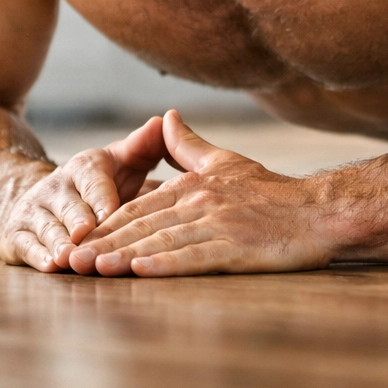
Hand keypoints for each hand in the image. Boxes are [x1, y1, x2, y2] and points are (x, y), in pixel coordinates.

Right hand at [0, 117, 167, 271]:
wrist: (43, 199)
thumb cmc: (99, 184)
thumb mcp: (122, 161)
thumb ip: (145, 146)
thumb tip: (163, 120)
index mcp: (84, 167)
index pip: (93, 180)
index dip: (101, 197)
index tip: (110, 212)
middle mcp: (56, 186)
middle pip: (70, 207)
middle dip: (79, 223)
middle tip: (88, 235)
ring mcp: (34, 211)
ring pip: (48, 228)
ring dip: (59, 243)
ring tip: (70, 257)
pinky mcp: (17, 235)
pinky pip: (26, 246)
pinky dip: (38, 256)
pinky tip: (51, 265)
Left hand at [69, 110, 335, 276]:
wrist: (318, 211)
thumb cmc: (272, 192)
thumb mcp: (226, 162)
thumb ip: (189, 145)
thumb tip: (166, 115)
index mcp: (194, 186)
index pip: (140, 206)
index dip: (106, 223)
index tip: (78, 238)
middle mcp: (200, 203)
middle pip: (142, 225)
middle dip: (102, 243)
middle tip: (68, 260)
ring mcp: (218, 225)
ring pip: (161, 241)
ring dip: (124, 256)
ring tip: (92, 269)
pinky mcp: (236, 247)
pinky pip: (194, 257)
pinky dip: (165, 264)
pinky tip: (141, 272)